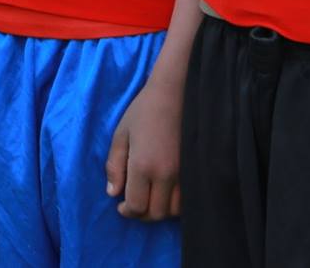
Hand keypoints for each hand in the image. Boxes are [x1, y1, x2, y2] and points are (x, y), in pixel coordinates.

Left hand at [105, 79, 182, 219]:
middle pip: (156, 213)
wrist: (176, 94)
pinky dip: (175, 203)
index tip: (121, 207)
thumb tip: (112, 193)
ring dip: (160, 210)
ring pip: (174, 210)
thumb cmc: (144, 111)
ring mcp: (185, 174)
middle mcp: (166, 175)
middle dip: (142, 214)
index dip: (127, 212)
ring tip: (149, 198)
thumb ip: (114, 165)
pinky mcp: (196, 170)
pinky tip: (165, 192)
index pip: (137, 205)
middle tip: (133, 205)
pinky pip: (188, 200)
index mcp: (143, 165)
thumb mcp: (121, 134)